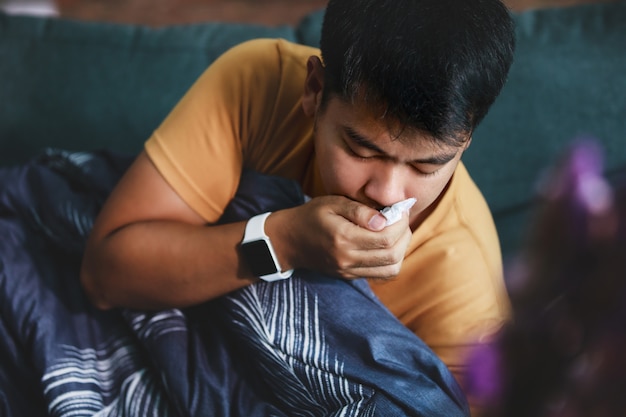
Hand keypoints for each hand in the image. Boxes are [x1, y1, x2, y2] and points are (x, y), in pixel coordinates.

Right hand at [268, 195, 411, 279]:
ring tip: (397, 232)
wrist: (289, 240)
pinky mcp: (349, 276)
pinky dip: (392, 260)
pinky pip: (381, 274)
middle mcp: (347, 259)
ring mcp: (348, 271)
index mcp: (343, 238)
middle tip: (401, 219)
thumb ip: (359, 211)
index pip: (386, 237)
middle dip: (405, 234)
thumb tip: (384, 220)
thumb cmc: (312, 216)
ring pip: (391, 269)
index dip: (401, 222)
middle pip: (393, 254)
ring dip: (401, 250)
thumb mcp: (332, 203)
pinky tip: (387, 244)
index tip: (400, 209)